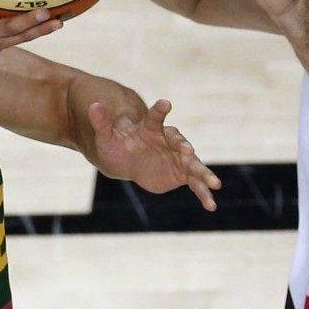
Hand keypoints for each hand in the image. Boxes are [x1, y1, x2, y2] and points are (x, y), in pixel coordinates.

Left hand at [87, 98, 221, 210]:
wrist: (128, 160)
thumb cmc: (118, 144)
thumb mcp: (106, 136)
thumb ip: (102, 122)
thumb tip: (93, 105)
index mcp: (151, 128)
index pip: (156, 118)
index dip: (159, 111)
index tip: (165, 103)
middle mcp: (169, 141)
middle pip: (180, 142)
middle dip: (185, 147)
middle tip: (189, 151)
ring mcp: (179, 158)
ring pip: (193, 164)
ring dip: (204, 173)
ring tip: (215, 184)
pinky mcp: (182, 174)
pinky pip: (196, 184)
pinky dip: (204, 194)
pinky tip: (211, 205)